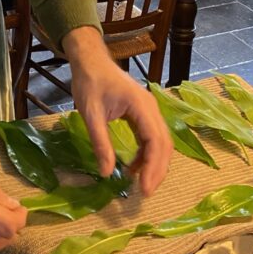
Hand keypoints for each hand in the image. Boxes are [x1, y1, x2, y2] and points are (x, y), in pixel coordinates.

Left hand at [63, 26, 172, 194]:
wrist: (89, 60)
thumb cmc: (89, 82)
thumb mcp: (90, 113)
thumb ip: (100, 142)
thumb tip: (107, 172)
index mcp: (141, 106)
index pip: (155, 141)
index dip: (153, 167)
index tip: (144, 189)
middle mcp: (151, 107)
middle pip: (164, 143)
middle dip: (157, 170)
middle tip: (145, 193)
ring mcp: (149, 109)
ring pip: (160, 141)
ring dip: (154, 163)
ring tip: (141, 184)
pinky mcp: (143, 112)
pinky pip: (151, 136)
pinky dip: (146, 154)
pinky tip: (134, 166)